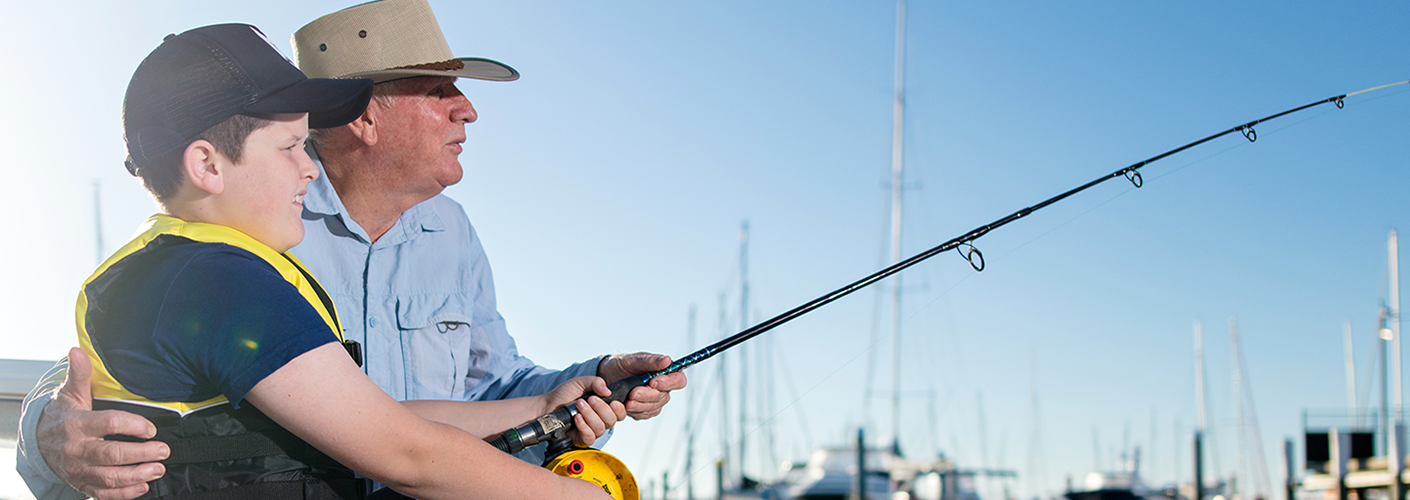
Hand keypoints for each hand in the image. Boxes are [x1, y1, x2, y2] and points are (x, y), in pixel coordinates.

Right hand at [37, 348, 168, 499]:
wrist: (40, 442)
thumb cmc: (62, 415)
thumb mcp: (70, 394)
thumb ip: (80, 374)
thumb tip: (77, 350)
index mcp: (77, 424)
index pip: (108, 424)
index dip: (133, 426)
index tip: (151, 428)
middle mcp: (77, 449)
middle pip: (112, 455)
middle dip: (141, 454)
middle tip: (164, 450)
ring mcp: (79, 470)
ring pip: (109, 477)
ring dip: (137, 475)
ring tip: (159, 469)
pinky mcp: (82, 483)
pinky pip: (103, 493)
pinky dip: (124, 493)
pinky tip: (143, 486)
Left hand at [544, 377, 625, 446]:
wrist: (547, 406)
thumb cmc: (563, 395)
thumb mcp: (580, 383)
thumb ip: (596, 382)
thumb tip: (608, 392)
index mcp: (603, 407)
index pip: (619, 413)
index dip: (619, 409)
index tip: (612, 402)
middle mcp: (599, 420)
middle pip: (611, 420)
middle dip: (601, 408)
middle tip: (590, 399)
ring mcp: (590, 430)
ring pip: (600, 428)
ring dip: (589, 415)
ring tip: (578, 405)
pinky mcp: (581, 439)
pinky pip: (589, 437)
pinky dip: (583, 426)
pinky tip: (577, 418)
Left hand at [596, 352, 687, 419]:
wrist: (608, 377)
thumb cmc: (622, 364)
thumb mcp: (633, 359)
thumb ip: (650, 361)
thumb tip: (667, 360)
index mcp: (666, 372)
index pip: (678, 380)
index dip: (669, 383)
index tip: (653, 382)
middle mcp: (664, 387)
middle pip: (664, 396)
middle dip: (648, 395)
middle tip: (633, 393)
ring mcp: (655, 400)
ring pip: (654, 407)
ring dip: (640, 405)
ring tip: (627, 401)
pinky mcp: (646, 410)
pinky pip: (645, 414)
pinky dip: (636, 411)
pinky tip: (626, 406)